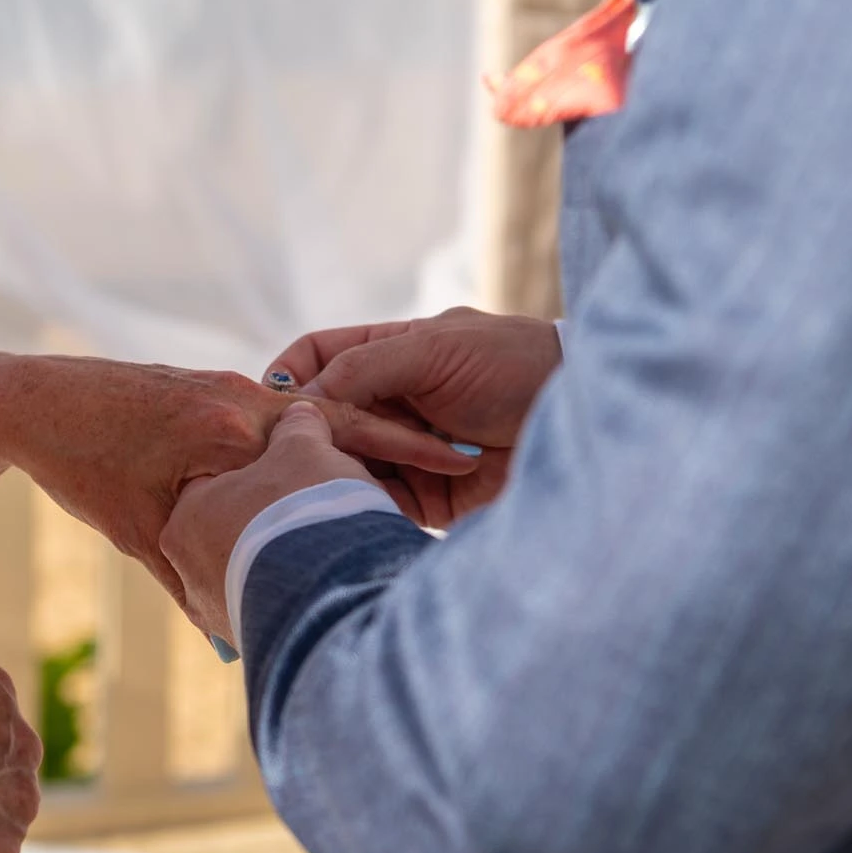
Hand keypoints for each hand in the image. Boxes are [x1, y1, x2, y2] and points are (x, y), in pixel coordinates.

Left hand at [0, 356, 474, 602]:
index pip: (338, 446)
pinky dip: (320, 430)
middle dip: (406, 441)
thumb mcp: (141, 533)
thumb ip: (195, 578)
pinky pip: (283, 410)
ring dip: (367, 435)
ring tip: (428, 456)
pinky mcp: (219, 385)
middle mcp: (243, 399)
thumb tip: (231, 637)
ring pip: (317, 413)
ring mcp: (233, 386)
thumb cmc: (82, 468)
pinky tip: (344, 456)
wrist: (33, 400)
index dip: (400, 466)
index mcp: (233, 430)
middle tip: (466, 457)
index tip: (456, 474)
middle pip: (345, 420)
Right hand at [269, 307, 561, 526]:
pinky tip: (358, 504)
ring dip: (338, 470)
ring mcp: (407, 452)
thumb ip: (366, 366)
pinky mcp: (425, 499)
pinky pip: (377, 504)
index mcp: (392, 353)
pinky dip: (365, 503)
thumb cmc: (515, 367)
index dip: (288, 377)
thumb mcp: (435, 349)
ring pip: (345, 464)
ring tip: (330, 478)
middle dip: (306, 433)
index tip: (266, 403)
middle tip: (286, 452)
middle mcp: (393, 403)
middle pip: (324, 419)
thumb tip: (301, 395)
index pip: (318, 358)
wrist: (585, 425)